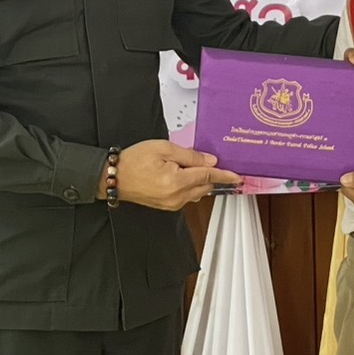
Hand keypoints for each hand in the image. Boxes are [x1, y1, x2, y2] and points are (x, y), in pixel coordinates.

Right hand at [105, 139, 241, 210]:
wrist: (115, 177)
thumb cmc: (135, 160)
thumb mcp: (163, 148)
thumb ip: (189, 155)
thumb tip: (209, 160)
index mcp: (176, 181)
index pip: (208, 175)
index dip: (225, 175)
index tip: (238, 176)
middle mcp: (176, 197)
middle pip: (205, 185)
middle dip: (213, 175)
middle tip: (218, 163)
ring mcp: (172, 204)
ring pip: (197, 192)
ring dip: (202, 180)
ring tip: (195, 165)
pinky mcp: (168, 206)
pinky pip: (188, 196)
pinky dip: (192, 185)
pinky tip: (186, 174)